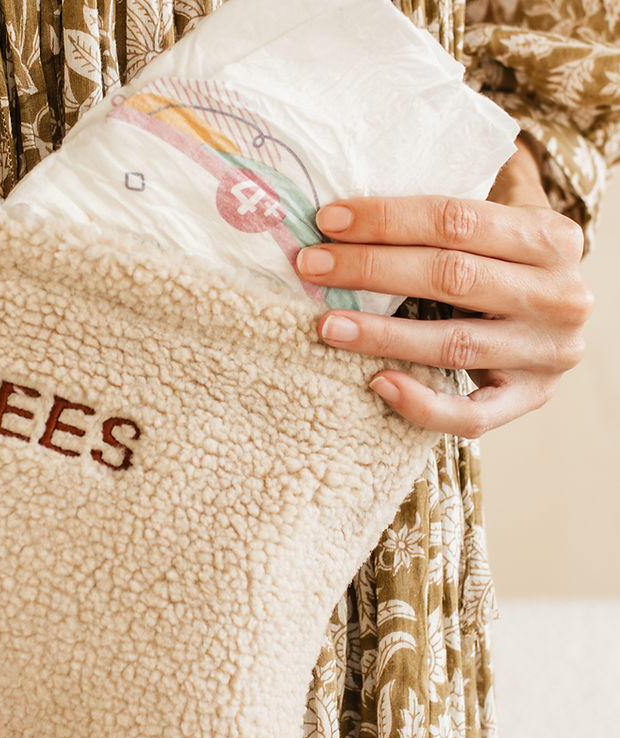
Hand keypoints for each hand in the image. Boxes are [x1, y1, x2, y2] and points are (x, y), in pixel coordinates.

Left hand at [295, 138, 593, 436]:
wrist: (558, 323)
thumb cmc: (507, 265)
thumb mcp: (500, 224)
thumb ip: (452, 212)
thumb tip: (353, 189)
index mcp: (551, 238)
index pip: (458, 220)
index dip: (388, 219)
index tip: (328, 220)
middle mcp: (559, 295)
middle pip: (451, 276)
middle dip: (371, 270)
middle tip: (311, 266)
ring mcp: (547, 354)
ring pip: (454, 345)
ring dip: (381, 335)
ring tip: (326, 325)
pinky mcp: (530, 400)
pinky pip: (471, 415)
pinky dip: (422, 404)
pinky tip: (377, 383)